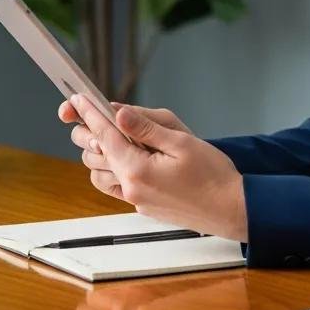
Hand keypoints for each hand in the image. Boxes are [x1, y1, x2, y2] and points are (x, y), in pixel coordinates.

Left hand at [67, 94, 246, 241]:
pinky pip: (116, 186)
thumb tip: (119, 113)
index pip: (104, 135)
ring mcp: (136, 199)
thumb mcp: (182, 142)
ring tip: (121, 136)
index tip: (78, 99)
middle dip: (92, 132)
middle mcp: (131, 187)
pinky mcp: (144, 205)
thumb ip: (146, 128)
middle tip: (101, 113)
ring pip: (101, 173)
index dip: (89, 113)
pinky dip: (115, 169)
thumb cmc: (213, 176)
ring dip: (103, 153)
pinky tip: (132, 158)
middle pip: (94, 155)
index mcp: (137, 169)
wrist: (231, 209)